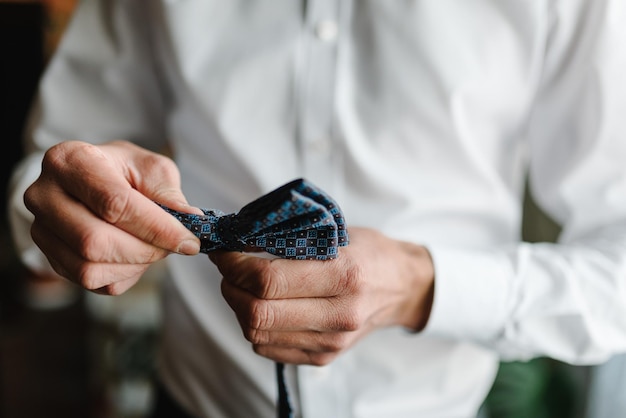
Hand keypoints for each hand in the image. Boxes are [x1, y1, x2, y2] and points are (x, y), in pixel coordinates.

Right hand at [24, 140, 200, 294]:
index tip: (189, 240)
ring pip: (89, 269)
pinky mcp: (50, 257)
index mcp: (70, 161)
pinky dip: (123, 275)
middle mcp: (43, 195)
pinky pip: (90, 282)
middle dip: (145, 250)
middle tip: (174, 246)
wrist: (94, 179)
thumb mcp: (151, 169)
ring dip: (134, 266)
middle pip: (94, 242)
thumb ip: (169, 194)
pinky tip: (135, 257)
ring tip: (154, 248)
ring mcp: (41, 229)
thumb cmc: (124, 171)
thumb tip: (191, 220)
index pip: (114, 204)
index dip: (156, 227)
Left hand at [210, 227, 434, 365]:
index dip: (234, 266)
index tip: (225, 251)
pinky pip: (268, 348)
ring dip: (238, 307)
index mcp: (344, 276)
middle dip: (230, 287)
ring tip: (242, 285)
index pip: (268, 280)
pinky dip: (254, 326)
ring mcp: (331, 342)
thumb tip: (239, 242)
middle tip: (228, 268)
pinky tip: (262, 304)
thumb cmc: (367, 253)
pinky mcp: (323, 357)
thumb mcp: (336, 233)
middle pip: (257, 313)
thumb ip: (291, 239)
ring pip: (257, 334)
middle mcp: (338, 315)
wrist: (402, 287)